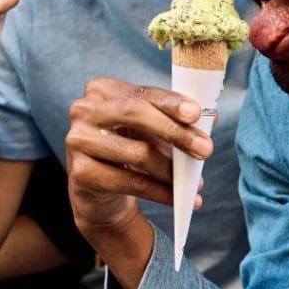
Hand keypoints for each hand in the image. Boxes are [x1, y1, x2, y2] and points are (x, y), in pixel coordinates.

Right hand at [65, 78, 210, 236]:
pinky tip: (176, 199)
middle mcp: (84, 110)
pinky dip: (159, 192)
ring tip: (196, 183)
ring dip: (171, 170)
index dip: (171, 102)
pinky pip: (129, 182)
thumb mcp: (148, 129)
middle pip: (134, 114)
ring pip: (136, 152)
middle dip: (175, 132)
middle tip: (205, 149)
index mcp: (101, 90)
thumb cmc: (127, 148)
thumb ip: (173, 119)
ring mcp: (77, 141)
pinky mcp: (80, 172)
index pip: (142, 93)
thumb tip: (211, 117)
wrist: (97, 189)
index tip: (196, 113)